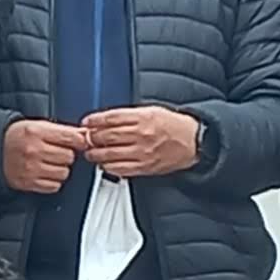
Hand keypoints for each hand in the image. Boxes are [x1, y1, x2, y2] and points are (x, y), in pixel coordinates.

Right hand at [1, 118, 86, 195]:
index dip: (79, 141)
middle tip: (58, 152)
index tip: (78, 142)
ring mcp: (31, 168)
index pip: (72, 138)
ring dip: (61, 169)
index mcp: (37, 132)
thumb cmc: (17, 137)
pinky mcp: (29, 183)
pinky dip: (53, 181)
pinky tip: (45, 173)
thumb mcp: (38, 125)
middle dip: (67, 155)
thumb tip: (85, 134)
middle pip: (69, 157)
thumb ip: (62, 130)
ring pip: (64, 173)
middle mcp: (34, 150)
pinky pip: (54, 186)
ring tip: (50, 163)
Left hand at [80, 106, 202, 180]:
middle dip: (91, 138)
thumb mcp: (150, 110)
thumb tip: (103, 120)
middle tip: (86, 138)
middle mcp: (142, 135)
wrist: (193, 141)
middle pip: (107, 136)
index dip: (94, 121)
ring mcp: (143, 153)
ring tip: (91, 152)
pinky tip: (105, 163)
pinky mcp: (145, 167)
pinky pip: (120, 169)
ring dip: (96, 154)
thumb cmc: (172, 124)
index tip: (86, 123)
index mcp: (143, 117)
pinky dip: (108, 167)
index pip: (110, 118)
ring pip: (110, 155)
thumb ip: (127, 115)